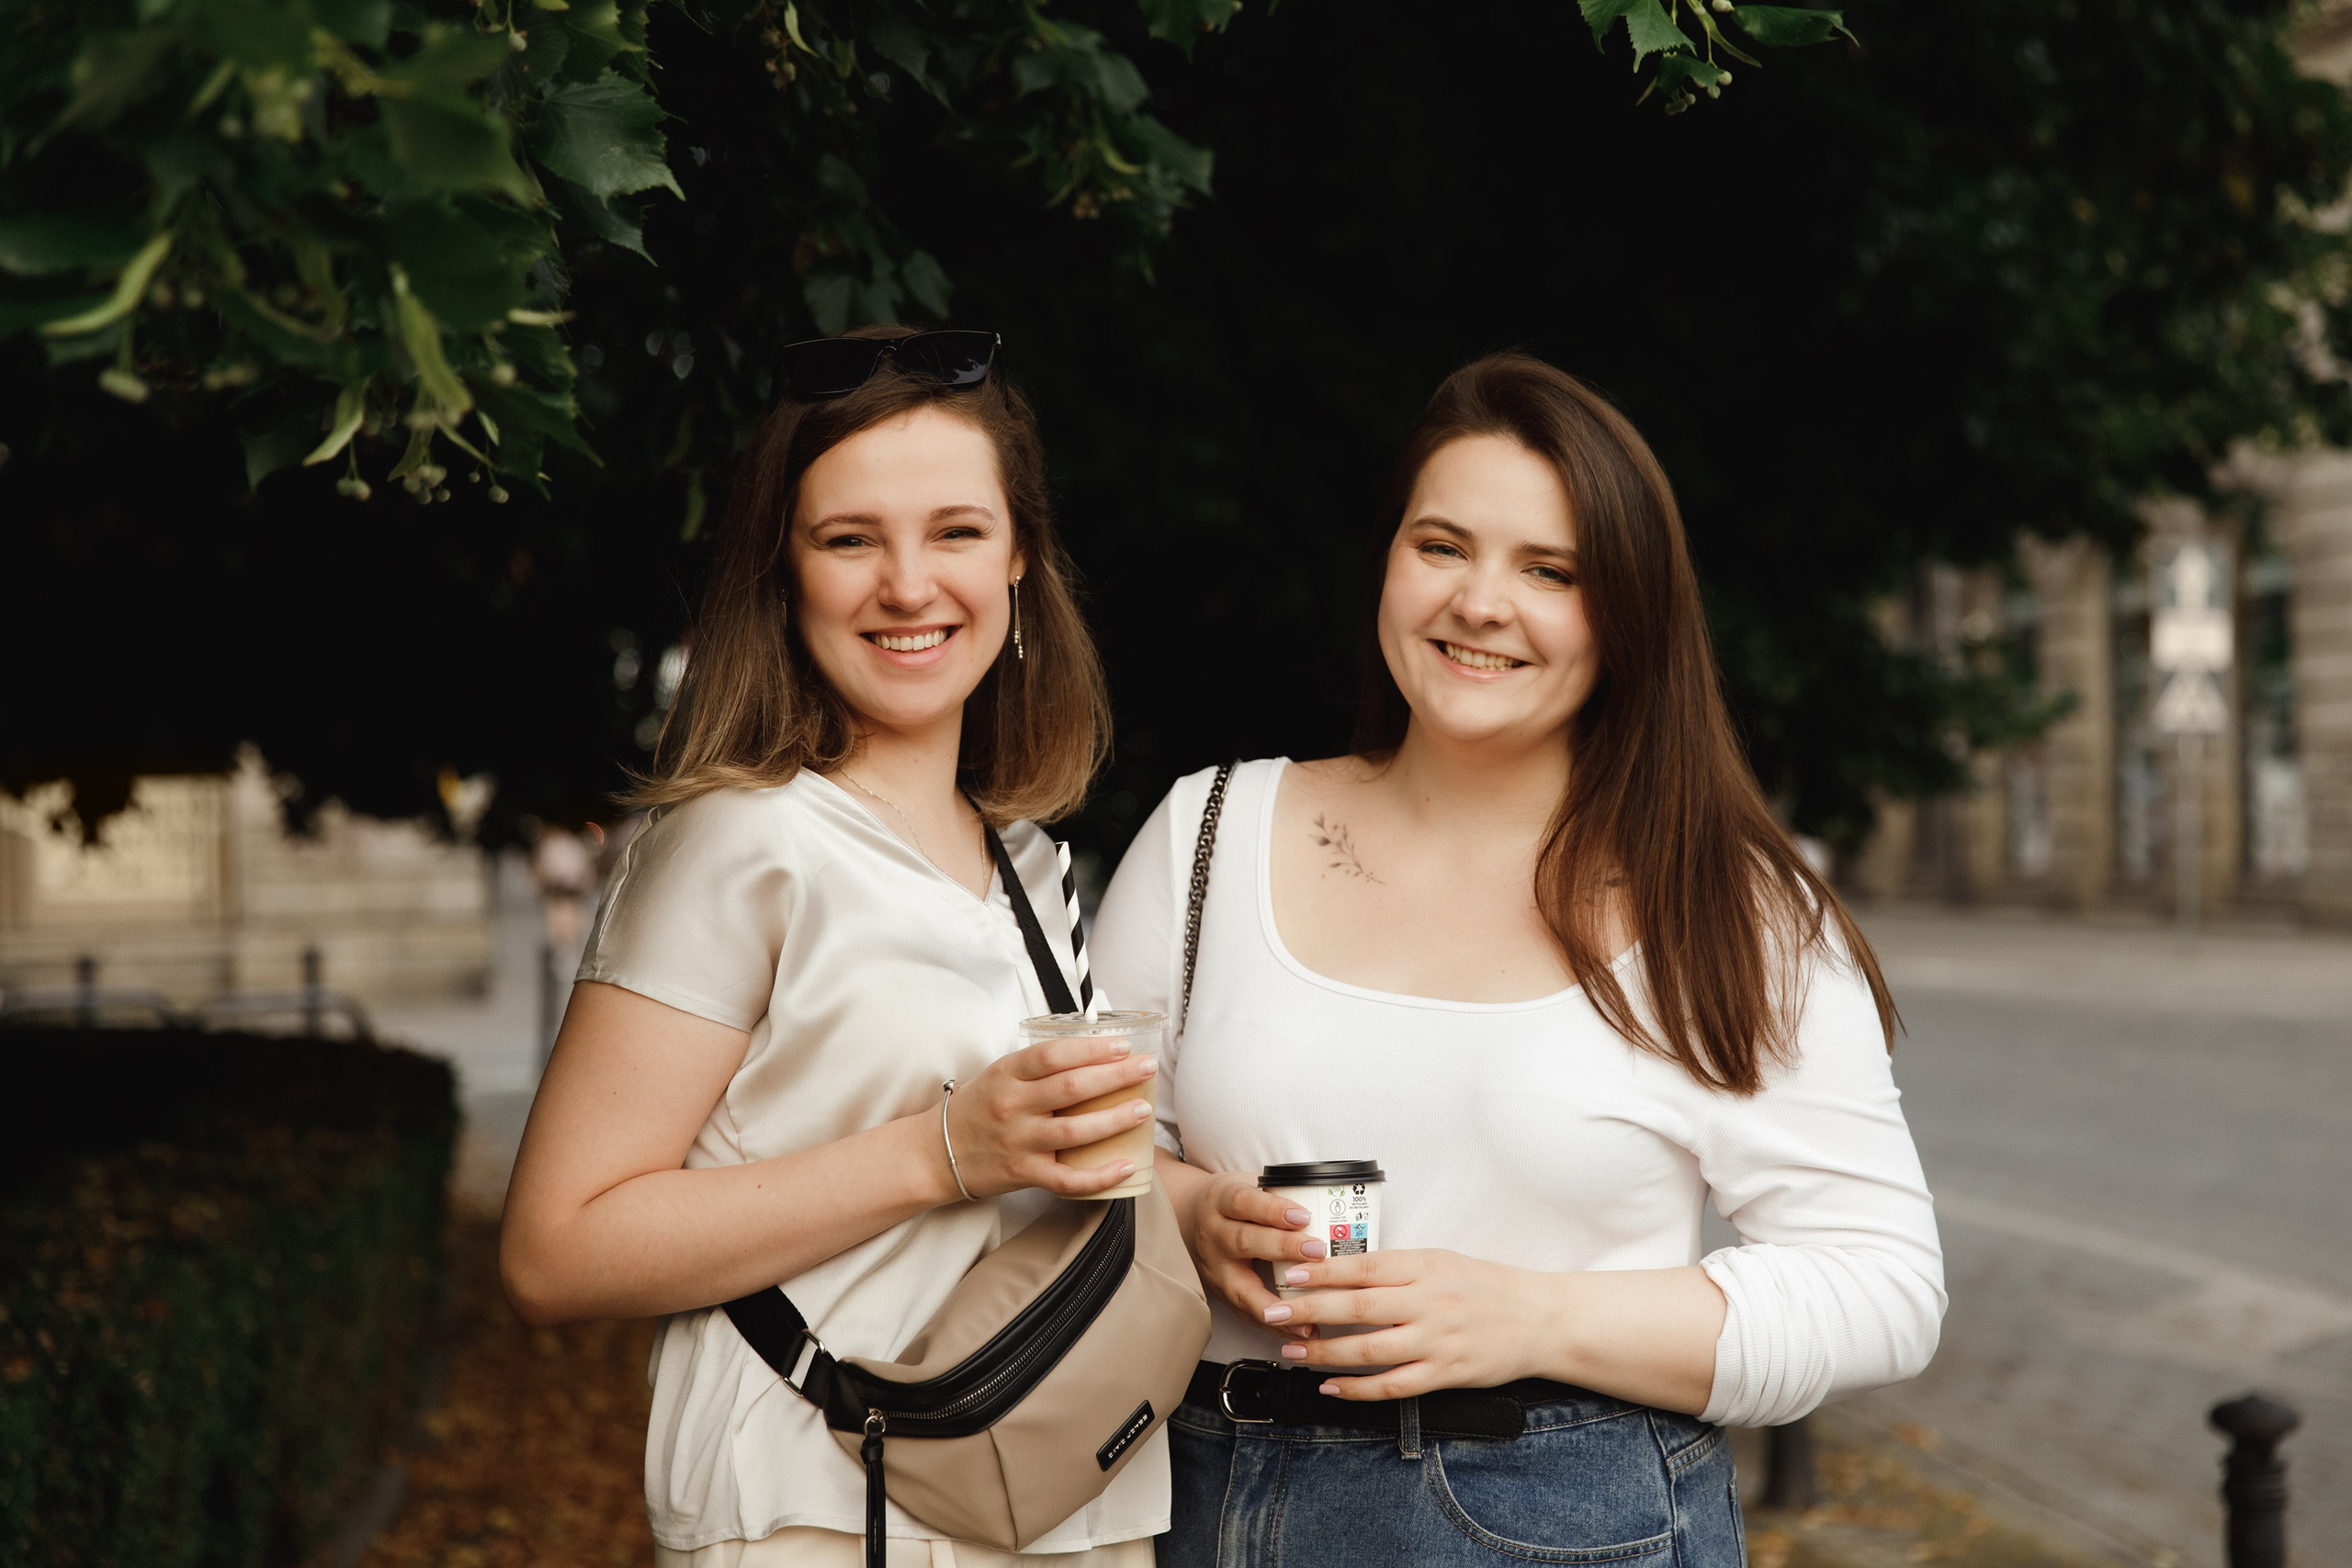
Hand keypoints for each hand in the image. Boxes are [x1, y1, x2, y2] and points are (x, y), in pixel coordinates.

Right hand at [943, 1035, 1156, 1198]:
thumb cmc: (978, 1108)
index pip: (1054, 1055)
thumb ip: (1039, 1066)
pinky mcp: (1024, 1174)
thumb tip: (1095, 1051)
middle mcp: (1013, 1106)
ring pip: (1075, 1131)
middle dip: (1116, 1076)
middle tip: (1146, 1069)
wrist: (937, 1152)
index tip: (1122, 1046)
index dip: (1092, 1049)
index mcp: (1007, 1074)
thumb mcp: (1000, 1075)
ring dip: (1114, 1119)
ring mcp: (1019, 1142)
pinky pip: (1068, 1179)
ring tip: (1143, 1109)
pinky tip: (1125, 1165)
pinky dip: (1100, 1175)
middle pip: (1072, 1088)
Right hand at [1170, 1169, 1330, 1338]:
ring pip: (1242, 1288)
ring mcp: (1215, 1270)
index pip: (1245, 1203)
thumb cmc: (1231, 1203)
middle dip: (1283, 1248)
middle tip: (1318, 1251)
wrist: (1189, 1220)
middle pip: (1244, 1242)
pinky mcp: (1221, 1295)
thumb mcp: (1248, 1185)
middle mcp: (1213, 1236)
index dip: (1273, 1210)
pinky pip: (1247, 1315)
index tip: (1304, 1215)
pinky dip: (1275, 1325)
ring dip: (1278, 1301)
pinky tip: (1301, 1328)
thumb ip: (1280, 1192)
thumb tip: (1333, 1199)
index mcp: (1221, 1202)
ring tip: (1310, 1309)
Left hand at [1259, 1249, 1556, 1398]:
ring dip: (1325, 1353)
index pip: (1365, 1268)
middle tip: (1272, 1312)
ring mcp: (1437, 1341)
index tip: (1290, 1273)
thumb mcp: (1441, 1261)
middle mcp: (1429, 1303)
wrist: (1538, 1319)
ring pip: (1370, 1350)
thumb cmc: (1484, 1286)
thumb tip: (1341, 1270)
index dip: (1323, 1272)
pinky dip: (1358, 1389)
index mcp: (1426, 1267)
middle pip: (1358, 1309)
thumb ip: (1397, 1268)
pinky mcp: (1445, 1374)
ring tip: (1292, 1351)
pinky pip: (1394, 1385)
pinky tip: (1331, 1387)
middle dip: (1309, 1311)